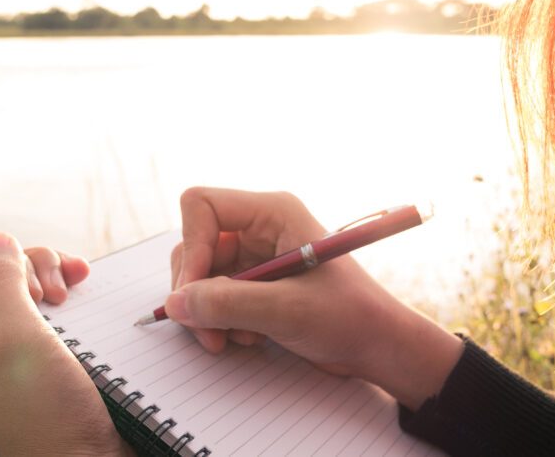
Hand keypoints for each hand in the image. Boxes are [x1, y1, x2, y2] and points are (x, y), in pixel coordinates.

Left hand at [0, 233, 128, 455]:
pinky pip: (57, 315)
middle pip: (3, 274)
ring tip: (78, 296)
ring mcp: (20, 353)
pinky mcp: (52, 361)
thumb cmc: (50, 418)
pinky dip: (74, 301)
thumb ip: (2, 286)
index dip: (8, 266)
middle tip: (62, 298)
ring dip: (58, 282)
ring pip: (33, 290)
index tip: (41, 296)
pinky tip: (88, 303)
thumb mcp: (18, 341)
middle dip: (38, 270)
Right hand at [165, 187, 462, 408]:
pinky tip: (250, 338)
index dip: (191, 246)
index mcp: (272, 213)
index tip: (195, 291)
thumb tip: (176, 303)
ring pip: (200, 276)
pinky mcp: (254, 285)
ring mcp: (254, 257)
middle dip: (196, 290)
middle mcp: (258, 228)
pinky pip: (215, 296)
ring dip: (209, 312)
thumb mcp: (287, 310)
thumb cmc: (349, 317)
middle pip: (194, 245)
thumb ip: (228, 304)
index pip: (201, 206)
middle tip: (208, 331)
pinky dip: (222, 321)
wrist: (378, 347)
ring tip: (238, 338)